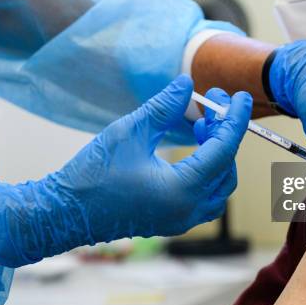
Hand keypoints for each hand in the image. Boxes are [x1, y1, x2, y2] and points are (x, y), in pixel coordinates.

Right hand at [0, 75, 252, 266]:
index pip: (223, 150)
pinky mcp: (172, 220)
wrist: (65, 212)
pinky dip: (206, 169)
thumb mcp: (131, 131)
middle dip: (224, 133)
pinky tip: (191, 146)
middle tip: (213, 104)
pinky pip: (205, 195)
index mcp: (182, 191)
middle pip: (226, 167)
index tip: (241, 97)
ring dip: (217, 152)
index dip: (235, 120)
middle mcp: (188, 210)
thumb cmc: (93, 173)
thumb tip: (187, 84)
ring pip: (219, 184)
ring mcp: (181, 220)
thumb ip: (164, 107)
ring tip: (199, 122)